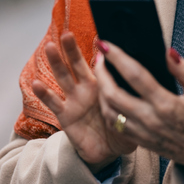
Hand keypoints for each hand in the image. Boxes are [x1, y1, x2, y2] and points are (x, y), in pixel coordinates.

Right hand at [31, 32, 136, 169]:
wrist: (109, 150)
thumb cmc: (122, 126)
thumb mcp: (131, 107)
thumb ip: (132, 92)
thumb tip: (147, 73)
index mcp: (104, 84)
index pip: (99, 63)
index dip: (98, 50)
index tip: (99, 35)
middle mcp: (86, 87)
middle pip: (77, 64)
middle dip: (71, 48)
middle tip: (67, 33)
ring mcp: (74, 99)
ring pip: (63, 77)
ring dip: (56, 62)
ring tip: (50, 47)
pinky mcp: (65, 115)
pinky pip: (54, 102)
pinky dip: (44, 93)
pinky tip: (36, 83)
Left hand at [95, 41, 183, 174]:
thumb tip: (167, 52)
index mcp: (166, 104)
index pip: (135, 75)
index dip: (117, 57)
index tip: (106, 44)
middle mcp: (150, 119)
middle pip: (113, 94)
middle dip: (102, 72)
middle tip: (99, 56)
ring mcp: (142, 132)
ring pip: (109, 110)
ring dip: (100, 90)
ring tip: (101, 72)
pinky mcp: (138, 140)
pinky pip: (114, 124)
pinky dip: (105, 107)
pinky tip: (106, 94)